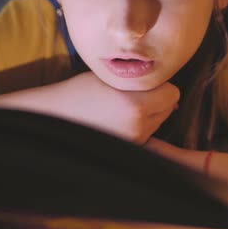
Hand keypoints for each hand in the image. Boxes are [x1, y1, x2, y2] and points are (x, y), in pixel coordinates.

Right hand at [58, 71, 179, 143]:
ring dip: (148, 114)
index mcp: (135, 106)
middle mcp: (138, 127)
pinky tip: (117, 120)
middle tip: (131, 94)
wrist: (54, 117)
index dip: (160, 85)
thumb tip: (170, 94)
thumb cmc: (80, 92)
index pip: (172, 93)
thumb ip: (141, 81)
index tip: (143, 83)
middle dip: (156, 100)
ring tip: (121, 107)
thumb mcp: (111, 78)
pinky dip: (138, 126)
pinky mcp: (127, 150)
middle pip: (168, 109)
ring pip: (158, 122)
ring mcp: (133, 142)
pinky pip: (146, 134)